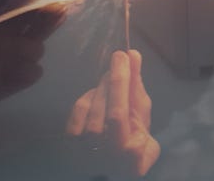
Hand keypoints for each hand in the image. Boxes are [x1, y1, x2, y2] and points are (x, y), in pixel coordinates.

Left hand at [0, 9, 62, 116]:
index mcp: (8, 29)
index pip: (29, 15)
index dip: (39, 6)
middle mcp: (20, 41)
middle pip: (41, 28)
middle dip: (49, 20)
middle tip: (60, 10)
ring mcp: (23, 60)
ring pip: (39, 48)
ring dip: (27, 49)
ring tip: (7, 55)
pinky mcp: (25, 79)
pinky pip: (35, 72)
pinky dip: (26, 71)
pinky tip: (15, 72)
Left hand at [67, 50, 160, 176]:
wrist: (112, 158)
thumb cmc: (134, 133)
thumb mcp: (142, 111)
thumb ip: (136, 85)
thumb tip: (132, 55)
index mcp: (130, 152)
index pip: (119, 113)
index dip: (120, 81)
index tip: (124, 55)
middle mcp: (106, 156)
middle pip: (102, 108)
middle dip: (114, 80)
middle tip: (120, 59)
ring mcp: (85, 152)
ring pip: (89, 108)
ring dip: (102, 88)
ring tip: (111, 79)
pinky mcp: (71, 143)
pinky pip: (78, 110)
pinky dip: (88, 98)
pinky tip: (97, 97)